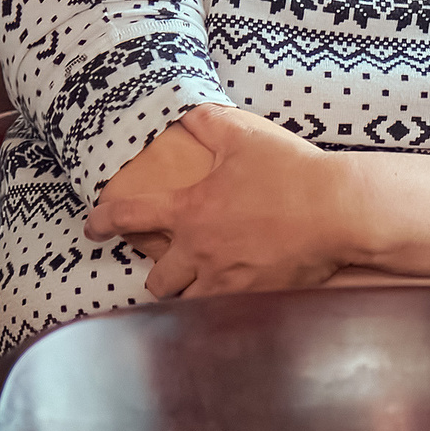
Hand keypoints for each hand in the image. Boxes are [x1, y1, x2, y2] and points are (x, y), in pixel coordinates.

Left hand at [85, 104, 358, 298]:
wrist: (337, 210)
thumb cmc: (292, 172)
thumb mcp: (246, 137)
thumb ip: (210, 124)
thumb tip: (187, 114)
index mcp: (191, 211)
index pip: (130, 216)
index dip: (104, 221)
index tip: (92, 227)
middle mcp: (199, 251)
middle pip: (157, 279)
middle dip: (159, 275)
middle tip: (171, 266)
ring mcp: (225, 280)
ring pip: (186, 303)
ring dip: (188, 295)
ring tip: (200, 287)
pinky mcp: (253, 298)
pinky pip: (222, 316)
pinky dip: (220, 311)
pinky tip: (230, 304)